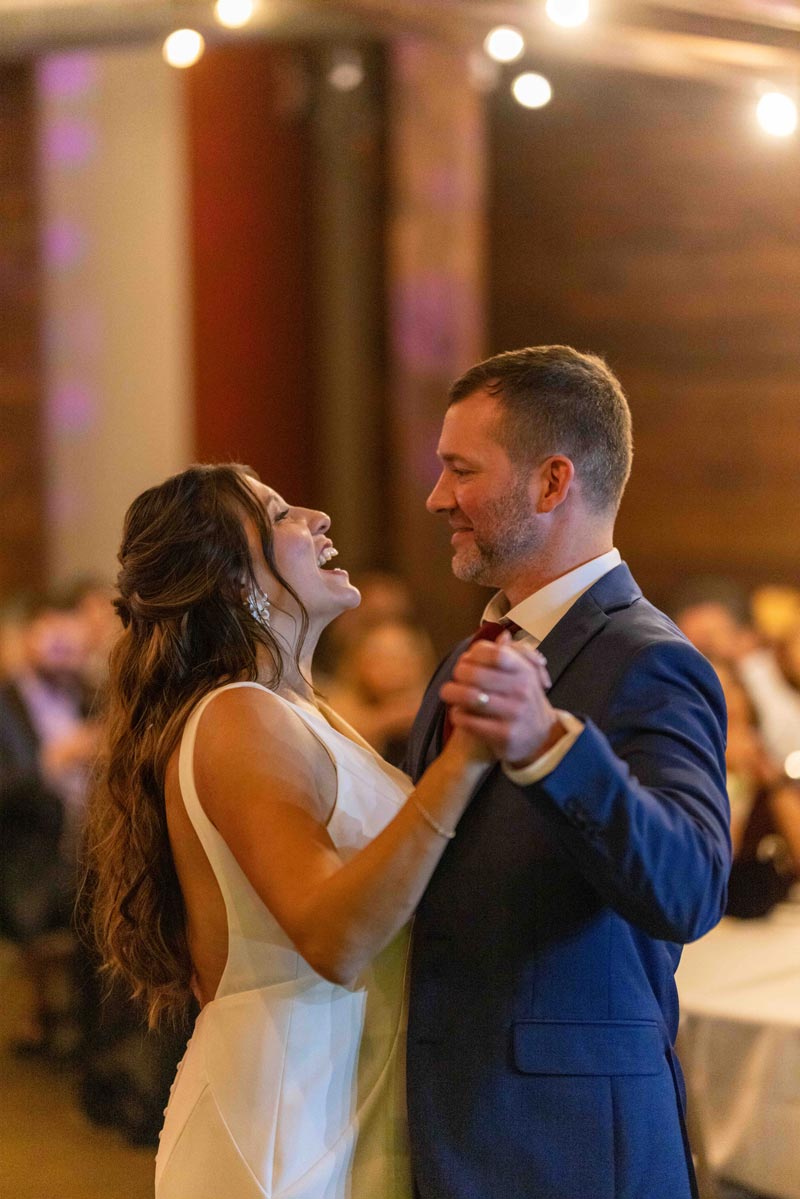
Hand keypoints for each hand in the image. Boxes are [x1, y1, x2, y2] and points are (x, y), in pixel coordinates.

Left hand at [439, 633, 563, 766]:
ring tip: (448, 694)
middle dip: (458, 673)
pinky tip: (457, 713)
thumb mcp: (525, 676)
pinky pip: (470, 721)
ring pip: (470, 697)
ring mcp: (514, 713)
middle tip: (454, 677)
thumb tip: (503, 635)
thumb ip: (511, 656)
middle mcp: (521, 690)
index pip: (496, 653)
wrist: (541, 738)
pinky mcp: (505, 735)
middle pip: (476, 674)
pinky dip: (458, 715)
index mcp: (525, 671)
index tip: (466, 659)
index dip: (475, 654)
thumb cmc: (524, 701)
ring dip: (452, 693)